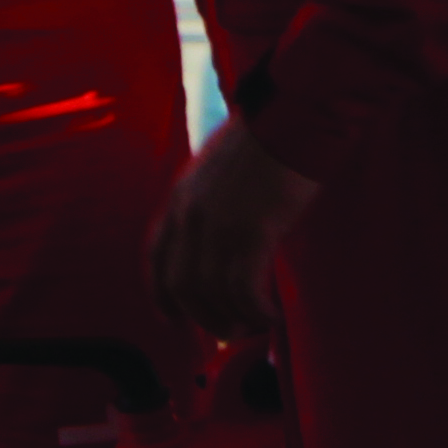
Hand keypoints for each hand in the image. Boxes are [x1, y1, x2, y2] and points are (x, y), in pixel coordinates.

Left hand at [150, 120, 316, 339]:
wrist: (292, 115)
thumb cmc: (267, 137)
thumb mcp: (218, 168)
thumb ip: (210, 200)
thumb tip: (222, 236)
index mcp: (179, 196)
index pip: (155, 257)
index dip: (160, 294)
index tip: (172, 320)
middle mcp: (191, 214)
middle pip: (182, 285)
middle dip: (202, 317)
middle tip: (227, 331)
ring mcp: (219, 224)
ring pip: (213, 293)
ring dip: (234, 318)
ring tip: (255, 326)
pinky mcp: (253, 231)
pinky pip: (245, 289)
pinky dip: (256, 310)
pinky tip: (271, 316)